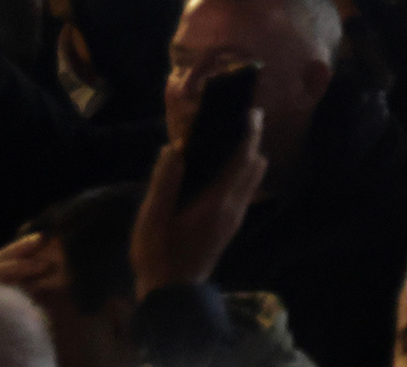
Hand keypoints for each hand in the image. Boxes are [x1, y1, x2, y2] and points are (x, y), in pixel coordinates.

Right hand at [135, 79, 266, 297]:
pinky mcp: (231, 225)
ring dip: (249, 157)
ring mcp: (235, 218)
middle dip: (252, 141)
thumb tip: (174, 149)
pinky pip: (246, 190)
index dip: (249, 135)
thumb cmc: (157, 255)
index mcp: (217, 203)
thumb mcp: (151, 220)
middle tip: (239, 120)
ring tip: (230, 140)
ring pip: (254, 179)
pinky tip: (222, 169)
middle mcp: (234, 208)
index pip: (243, 161)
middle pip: (255, 167)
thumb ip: (164, 184)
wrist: (172, 294)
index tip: (251, 112)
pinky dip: (242, 172)